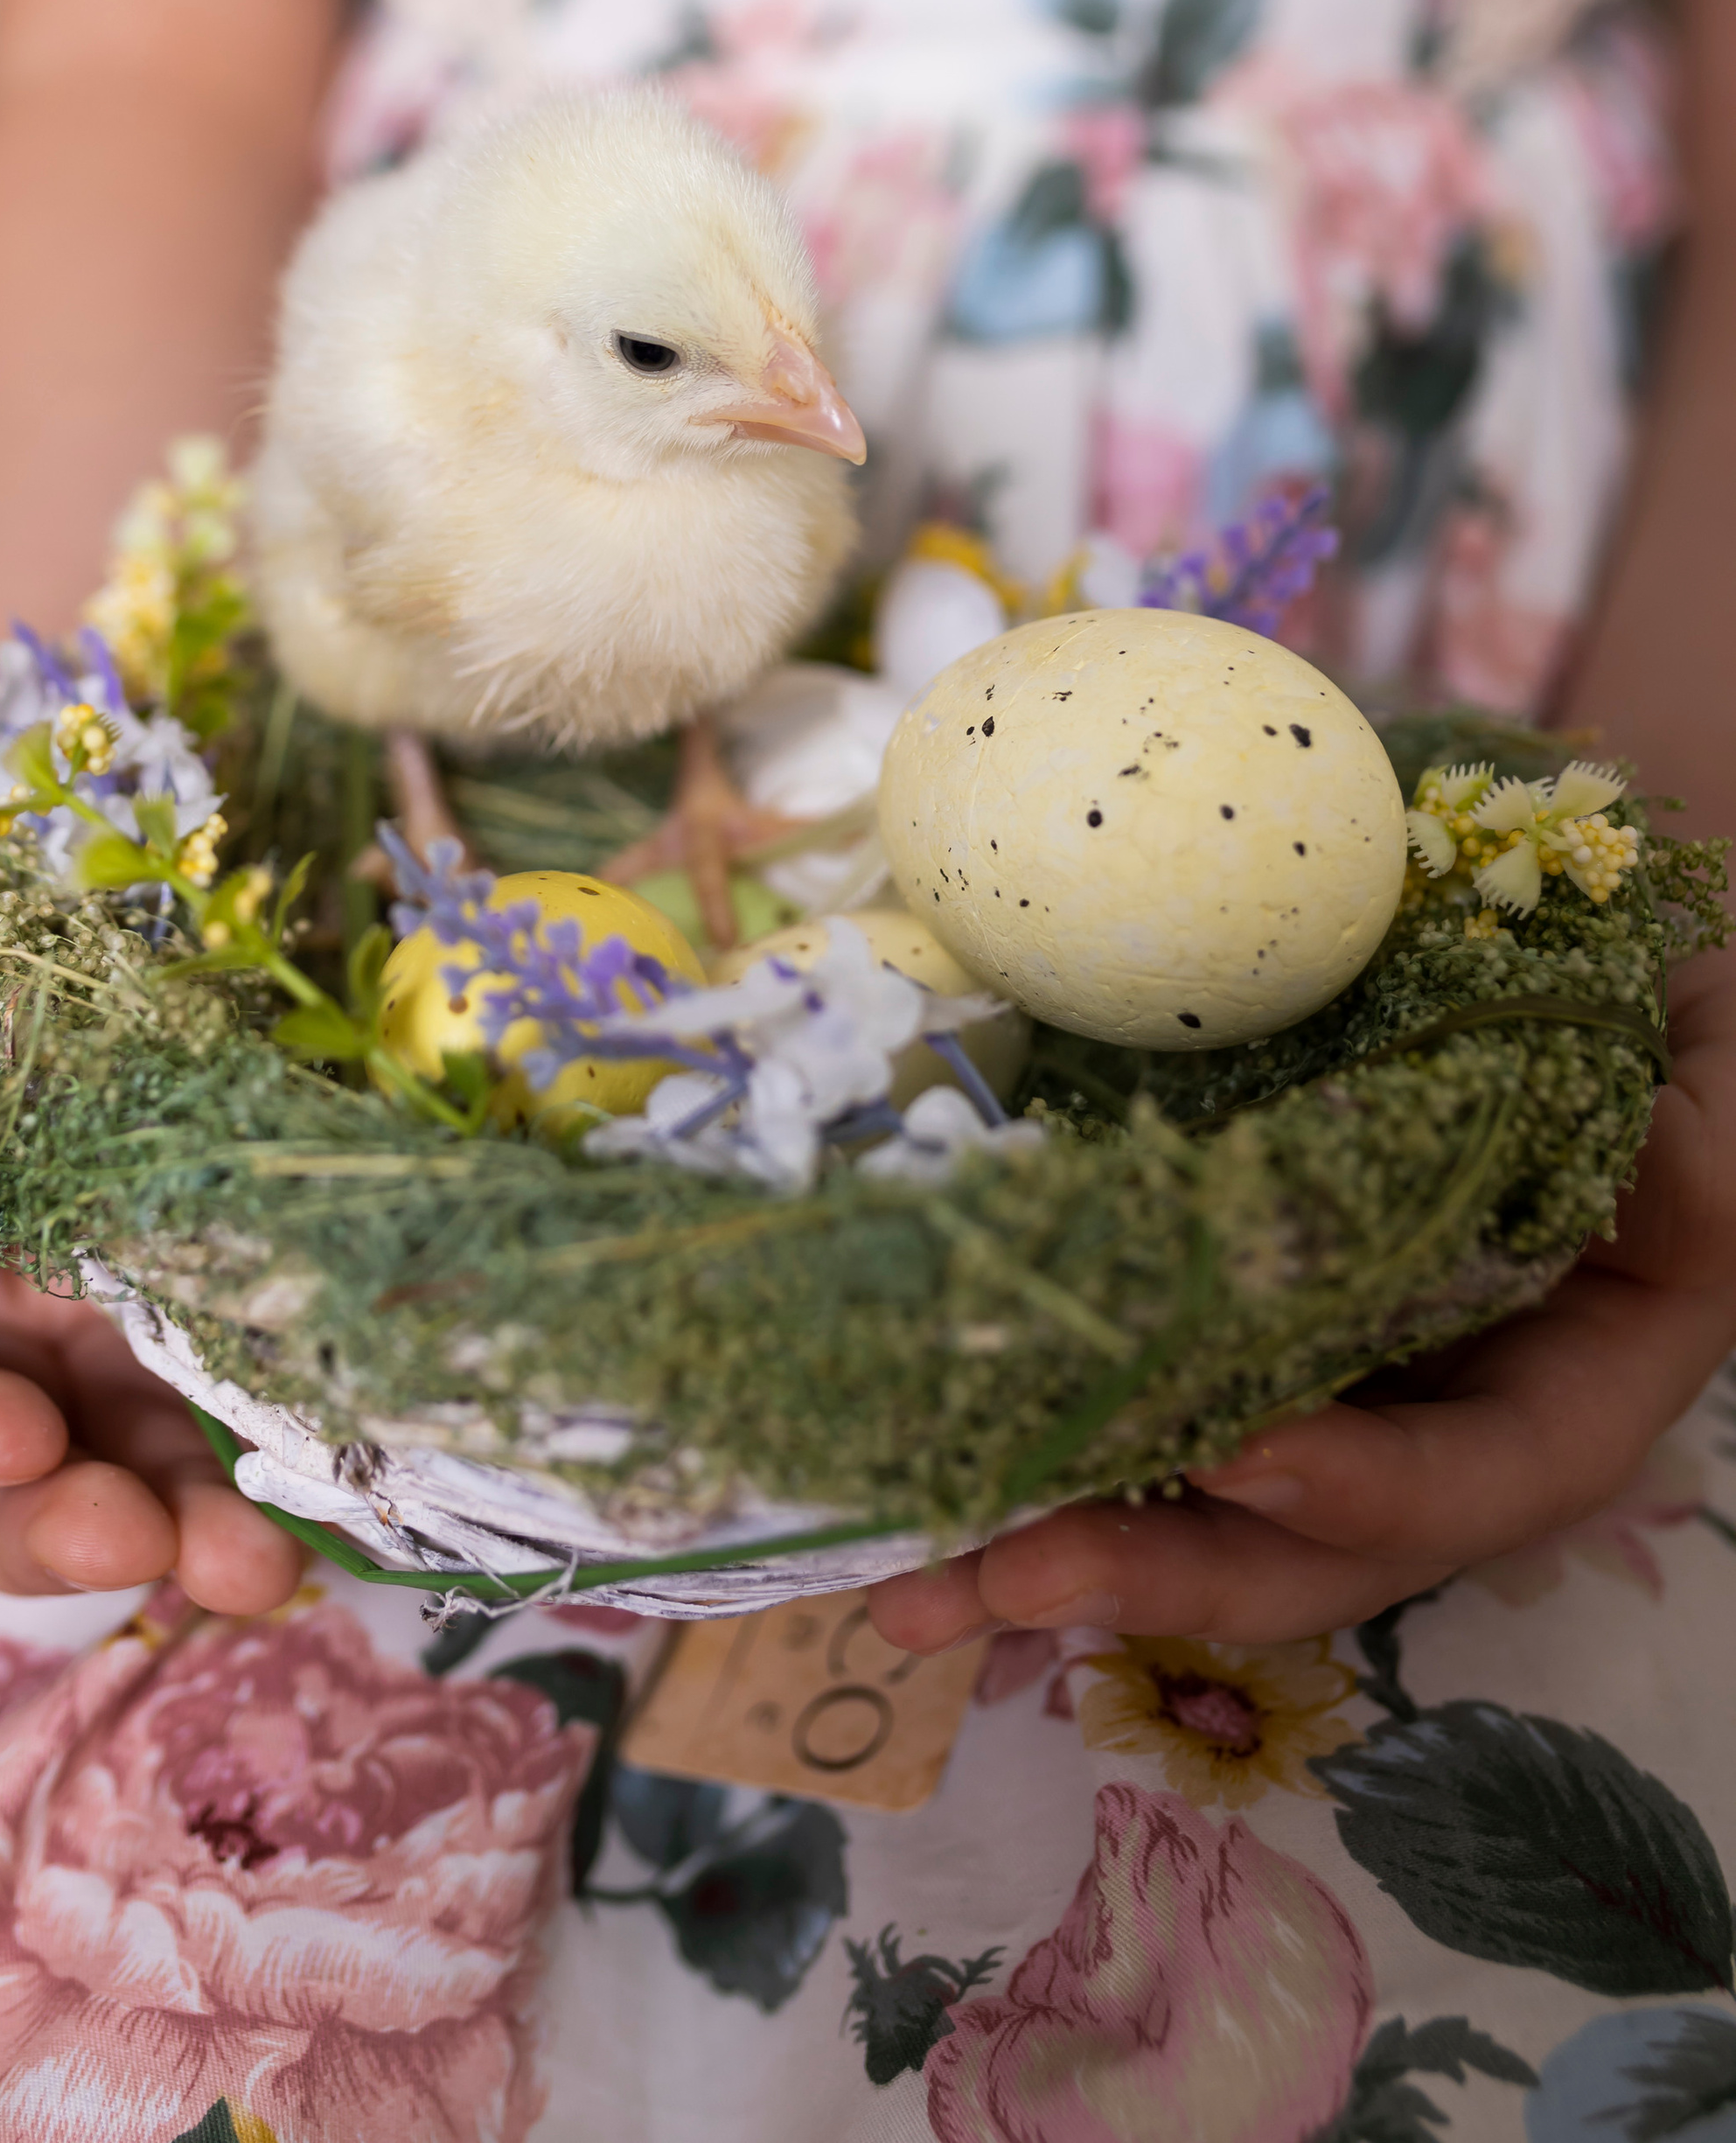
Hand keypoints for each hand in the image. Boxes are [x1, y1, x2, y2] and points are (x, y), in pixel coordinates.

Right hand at [0, 787, 305, 1614]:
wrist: (31, 795)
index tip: (8, 1434)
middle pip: (8, 1474)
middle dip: (68, 1525)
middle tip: (140, 1538)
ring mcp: (117, 1305)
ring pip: (144, 1458)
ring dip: (197, 1528)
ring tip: (263, 1563)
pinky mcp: (233, 1263)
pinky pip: (260, 1378)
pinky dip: (298, 1445)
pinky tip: (354, 1482)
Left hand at [871, 965, 1735, 1651]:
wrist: (1572, 967)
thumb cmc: (1656, 1014)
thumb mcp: (1719, 1079)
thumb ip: (1709, 1156)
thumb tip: (1676, 1181)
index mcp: (1570, 1383)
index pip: (1477, 1477)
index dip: (1366, 1487)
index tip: (1243, 1455)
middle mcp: (1431, 1420)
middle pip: (1299, 1545)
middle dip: (1154, 1570)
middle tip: (1001, 1577)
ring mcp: (1315, 1384)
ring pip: (1186, 1504)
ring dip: (1046, 1542)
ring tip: (901, 1588)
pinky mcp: (1213, 1319)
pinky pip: (1120, 1397)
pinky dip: (1016, 1434)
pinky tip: (900, 1460)